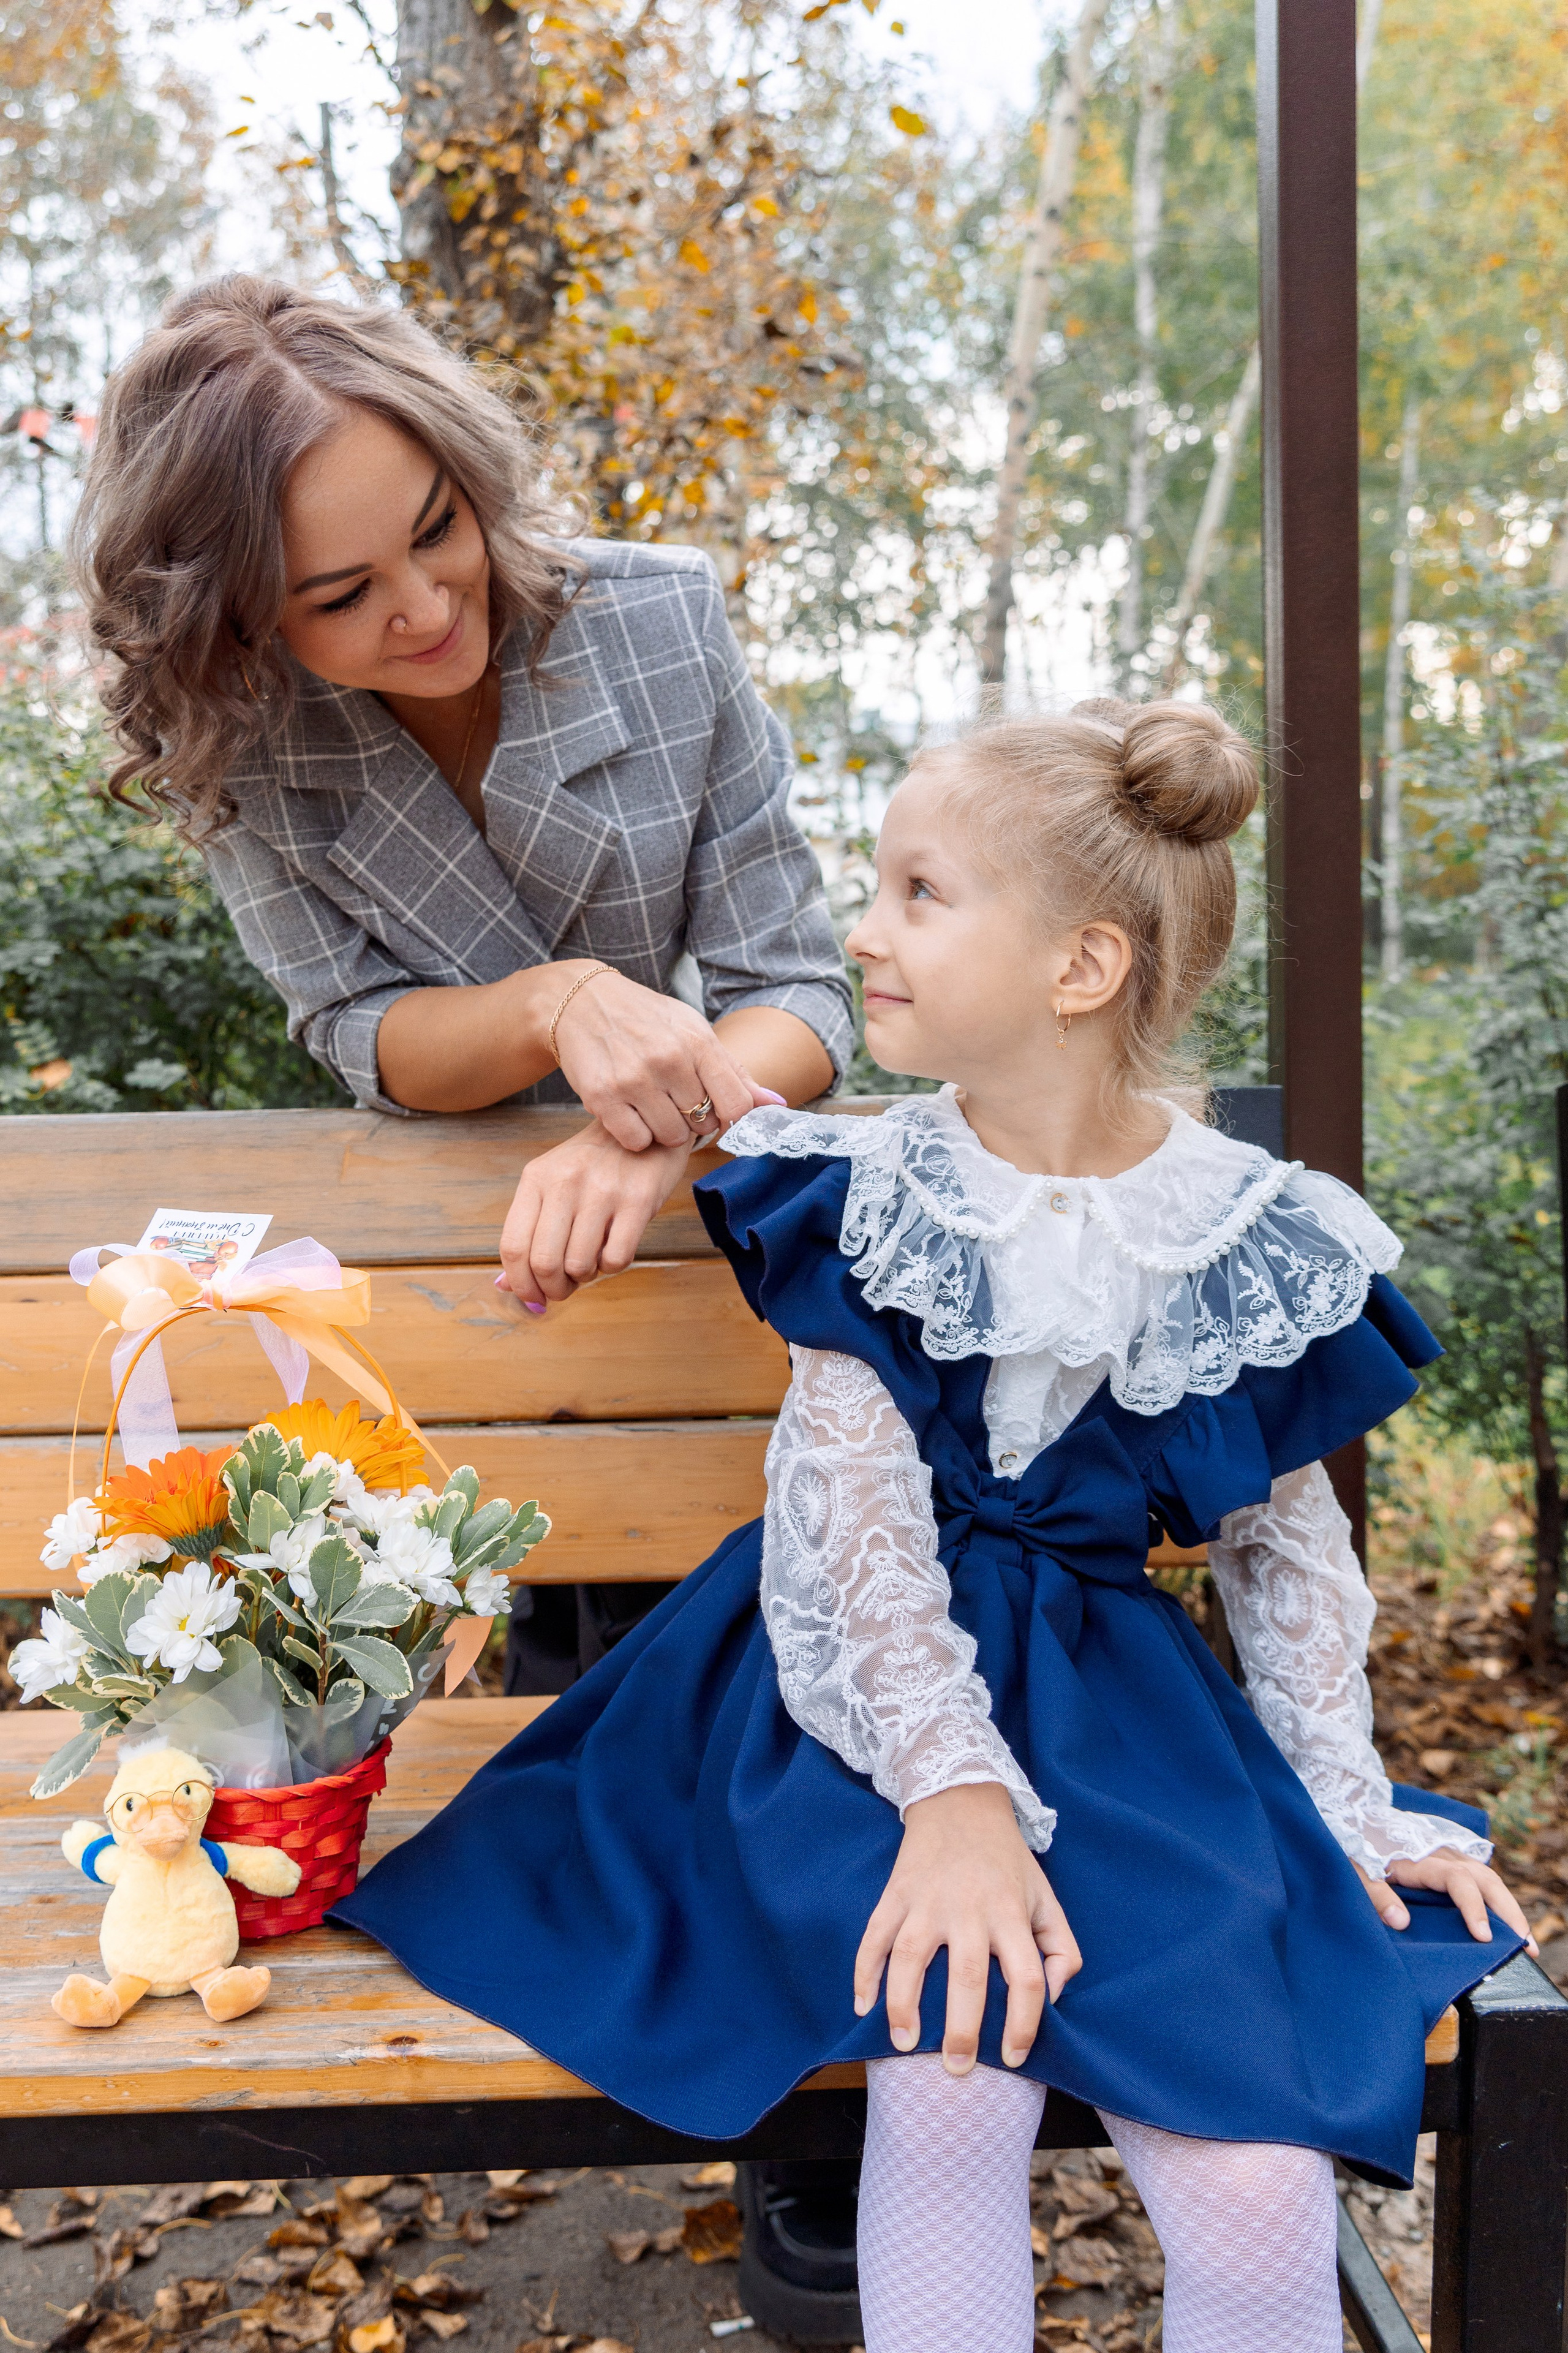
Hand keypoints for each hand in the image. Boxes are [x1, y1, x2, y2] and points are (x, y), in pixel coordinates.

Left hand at [498, 1120, 693, 1306]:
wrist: (645, 1126)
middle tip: (563, 1288)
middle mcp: (565, 1182)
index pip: (513, 1246)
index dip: (520, 1284)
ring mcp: (602, 1191)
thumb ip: (528, 1231)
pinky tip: (613, 1248)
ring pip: (580, 1265)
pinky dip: (612, 1267)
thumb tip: (505, 1286)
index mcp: (536, 1178)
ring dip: (584, 1277)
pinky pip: (616, 1259)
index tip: (533, 1297)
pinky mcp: (638, 1201)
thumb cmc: (593, 1164)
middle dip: (553, 1289)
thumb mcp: (551, 1184)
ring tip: (591, 1261)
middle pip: (544, 1262)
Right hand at [551, 967, 777, 1150]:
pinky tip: (630, 1110)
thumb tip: (776, 1105)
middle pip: (703, 1125)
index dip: (730, 1117)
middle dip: (693, 1119)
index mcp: (698, 1042)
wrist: (583, 1002)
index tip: (717, 1111)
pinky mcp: (602, 1097)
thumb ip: (735, 1072)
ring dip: (665, 1128)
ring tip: (652, 1103)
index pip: (736, 1105)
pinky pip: (636, 1140)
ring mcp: (634, 1079)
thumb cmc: (647, 1020)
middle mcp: (668, 1060)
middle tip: (674, 1098)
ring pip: (670, 1137)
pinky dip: (636, 1134)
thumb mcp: (695, 1032)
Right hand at [854, 1782, 1080, 2076]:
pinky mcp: (895, 1893)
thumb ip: (1063, 1951)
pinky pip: (874, 1936)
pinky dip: (864, 1972)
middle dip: (961, 2029)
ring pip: (910, 1958)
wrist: (960, 1800)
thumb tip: (1053, 1999)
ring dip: (903, 2005)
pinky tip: (862, 2006)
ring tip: (904, 2044)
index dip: (1024, 2024)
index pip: (1027, 1977)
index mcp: (1011, 1913)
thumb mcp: (1048, 1898)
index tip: (1014, 2057)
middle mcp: (969, 1909)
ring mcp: (927, 1900)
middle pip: (966, 1976)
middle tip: (957, 2067)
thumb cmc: (1008, 1862)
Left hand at [1353, 1846, 1537, 1953]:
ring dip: (1509, 1908)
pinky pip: (1480, 1880)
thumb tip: (1401, 1922)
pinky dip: (1496, 1902)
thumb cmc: (1352, 1847)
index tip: (1484, 1937)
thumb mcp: (1355, 1870)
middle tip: (1527, 1949)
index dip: (1473, 1909)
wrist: (1351, 1815)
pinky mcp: (1449, 1862)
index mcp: (1421, 1858)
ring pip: (1488, 1879)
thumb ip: (1376, 1894)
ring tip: (1525, 1943)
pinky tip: (1504, 1925)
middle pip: (1486, 1879)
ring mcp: (1449, 1856)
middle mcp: (1442, 1855)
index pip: (1459, 1881)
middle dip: (1509, 1913)